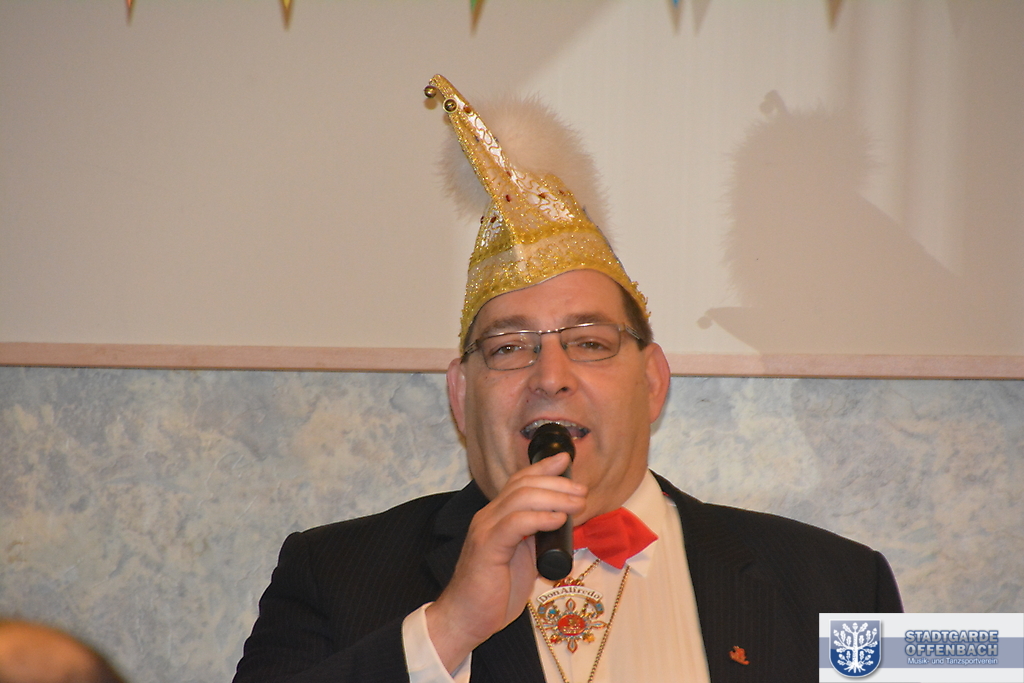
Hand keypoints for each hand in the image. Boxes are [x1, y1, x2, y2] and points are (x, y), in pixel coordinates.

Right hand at [424, 452, 584, 671]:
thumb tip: (562, 522)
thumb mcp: (522, 558)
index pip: (518, 482)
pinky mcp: (487, 547)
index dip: (542, 468)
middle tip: (581, 490)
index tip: (565, 460)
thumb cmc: (494, 593)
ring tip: (578, 503)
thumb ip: (535, 537)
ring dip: (555, 497)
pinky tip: (558, 520)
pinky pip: (515, 523)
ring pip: (520, 499)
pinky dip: (540, 517)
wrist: (465, 619)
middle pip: (522, 485)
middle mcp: (488, 517)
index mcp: (495, 517)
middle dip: (556, 483)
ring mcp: (485, 530)